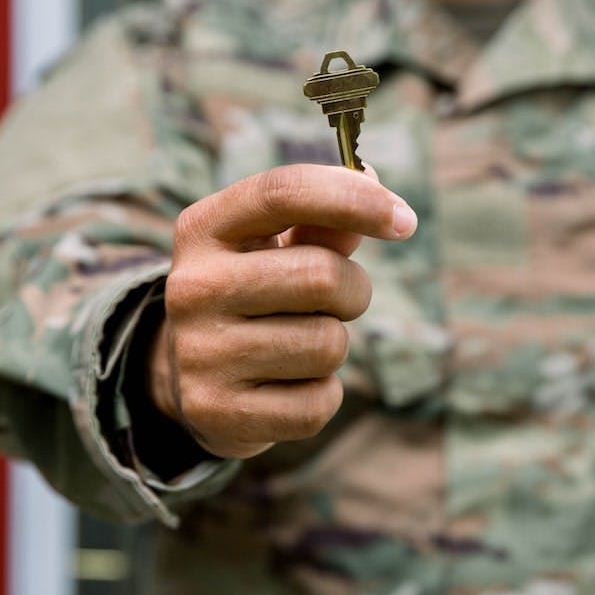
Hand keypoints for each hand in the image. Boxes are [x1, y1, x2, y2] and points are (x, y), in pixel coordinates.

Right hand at [149, 164, 417, 458]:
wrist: (190, 378)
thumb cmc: (254, 294)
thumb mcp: (273, 246)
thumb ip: (322, 219)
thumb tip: (372, 183)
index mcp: (204, 229)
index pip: (283, 193)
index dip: (355, 199)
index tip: (404, 220)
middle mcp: (193, 286)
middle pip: (323, 275)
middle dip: (353, 291)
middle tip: (338, 302)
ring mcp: (200, 353)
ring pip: (328, 344)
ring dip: (334, 346)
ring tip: (299, 344)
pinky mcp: (218, 411)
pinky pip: (317, 402)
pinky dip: (322, 394)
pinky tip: (289, 385)